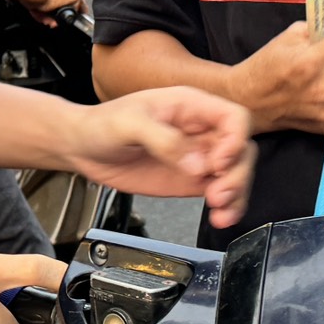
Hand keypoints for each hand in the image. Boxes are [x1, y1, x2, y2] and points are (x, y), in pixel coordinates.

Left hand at [64, 86, 254, 230]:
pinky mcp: (191, 179)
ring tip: (220, 210)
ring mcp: (198, 156)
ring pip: (235, 173)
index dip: (235, 141)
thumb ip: (163, 140)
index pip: (234, 118)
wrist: (82, 147)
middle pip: (241, 149)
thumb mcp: (129, 124)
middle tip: (218, 193)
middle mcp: (200, 130)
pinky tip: (220, 217)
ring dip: (236, 194)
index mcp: (190, 106)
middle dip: (236, 174)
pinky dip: (226, 206)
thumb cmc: (102, 124)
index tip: (219, 162)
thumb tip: (196, 165)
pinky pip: (220, 192)